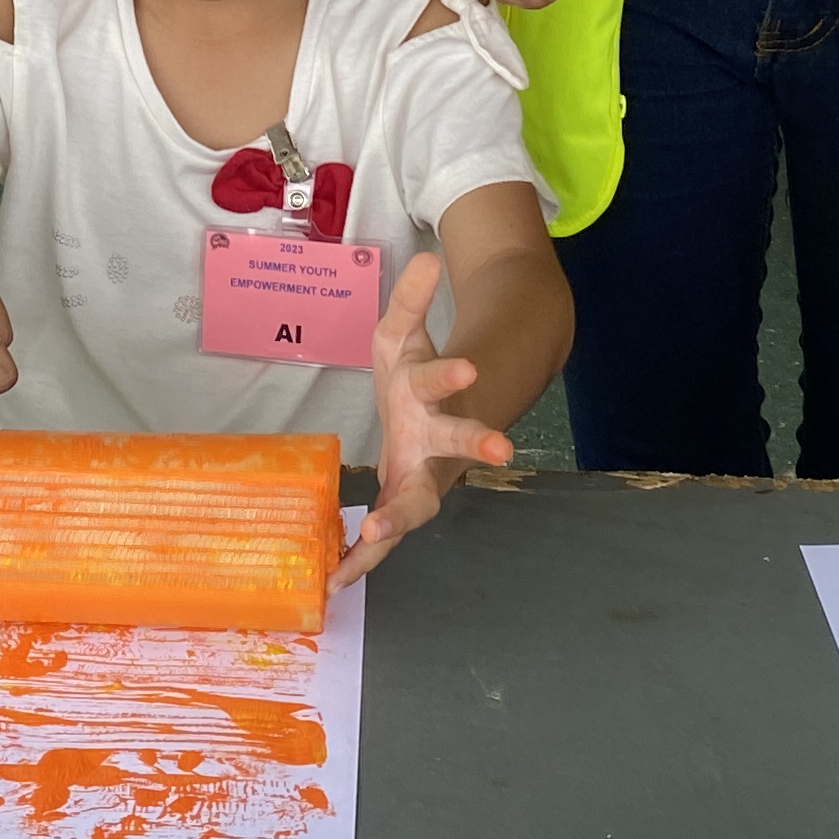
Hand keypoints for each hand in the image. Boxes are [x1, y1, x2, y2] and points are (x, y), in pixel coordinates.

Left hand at [339, 253, 507, 585]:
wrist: (426, 421)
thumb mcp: (400, 333)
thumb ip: (411, 301)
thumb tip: (427, 257)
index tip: (469, 365)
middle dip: (476, 442)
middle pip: (456, 444)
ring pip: (418, 501)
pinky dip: (363, 560)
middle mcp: (432, 441)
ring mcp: (419, 477)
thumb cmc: (411, 376)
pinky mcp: (398, 505)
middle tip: (501, 447)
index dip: (453, 373)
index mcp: (429, 395)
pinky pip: (383, 538)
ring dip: (398, 520)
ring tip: (373, 538)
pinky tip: (337, 580)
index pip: (440, 380)